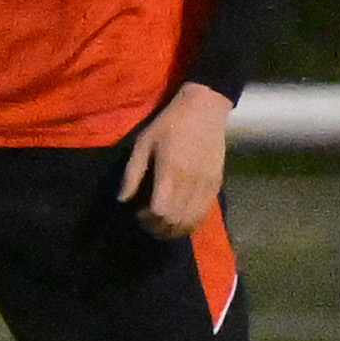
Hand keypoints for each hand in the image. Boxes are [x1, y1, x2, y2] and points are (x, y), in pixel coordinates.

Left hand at [115, 83, 231, 239]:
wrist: (205, 110)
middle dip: (158, 228)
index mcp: (171, 170)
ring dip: (174, 230)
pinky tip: (179, 220)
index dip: (148, 219)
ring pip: (191, 221)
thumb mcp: (144, 143)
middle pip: (176, 220)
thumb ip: (133, 173)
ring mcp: (206, 185)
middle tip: (147, 223)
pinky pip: (204, 213)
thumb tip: (122, 199)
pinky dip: (190, 223)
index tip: (138, 213)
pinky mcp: (216, 184)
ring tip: (161, 226)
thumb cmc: (170, 124)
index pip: (161, 210)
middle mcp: (191, 181)